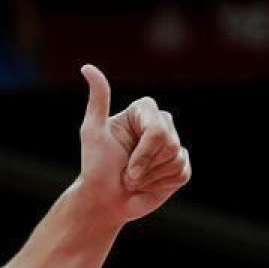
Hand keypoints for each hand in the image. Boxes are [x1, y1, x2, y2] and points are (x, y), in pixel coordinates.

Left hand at [77, 64, 190, 222]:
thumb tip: (87, 67)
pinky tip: (148, 184)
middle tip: (127, 172)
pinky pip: (181, 172)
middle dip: (144, 164)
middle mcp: (159, 125)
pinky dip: (161, 183)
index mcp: (142, 112)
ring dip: (150, 176)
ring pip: (176, 158)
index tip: (124, 161)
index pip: (158, 127)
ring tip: (135, 178)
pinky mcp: (180, 167)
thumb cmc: (95, 167)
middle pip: (169, 142)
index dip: (143, 151)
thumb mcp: (92, 132)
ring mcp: (172, 146)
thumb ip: (98, 100)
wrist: (104, 200)